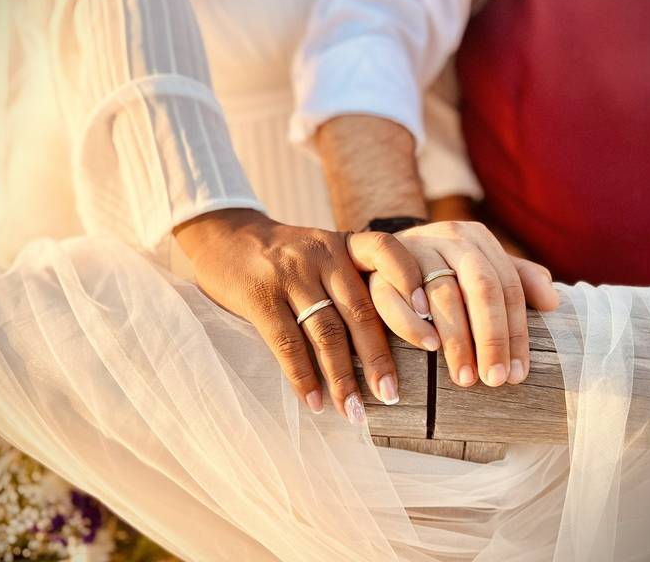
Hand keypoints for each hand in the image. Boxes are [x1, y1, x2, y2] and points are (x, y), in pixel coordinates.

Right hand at [173, 209, 429, 421]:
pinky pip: (287, 341)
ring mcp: (290, 273)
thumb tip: (400, 340)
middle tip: (392, 396)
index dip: (411, 282)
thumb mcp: (325, 253)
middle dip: (379, 358)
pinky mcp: (260, 295)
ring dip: (342, 378)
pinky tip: (315, 402)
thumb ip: (355, 282)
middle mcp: (323, 254)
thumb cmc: (286, 256)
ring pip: (326, 332)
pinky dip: (303, 377)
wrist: (224, 235)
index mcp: (345, 243)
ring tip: (354, 413)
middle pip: (359, 309)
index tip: (426, 323)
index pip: (387, 251)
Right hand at [367, 221, 558, 387]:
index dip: (515, 332)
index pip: (506, 286)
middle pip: (481, 286)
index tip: (518, 373)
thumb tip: (553, 301)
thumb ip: (518, 280)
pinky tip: (427, 347)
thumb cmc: (440, 269)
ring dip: (456, 338)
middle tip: (495, 380)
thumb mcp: (480, 269)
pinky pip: (395, 296)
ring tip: (464, 376)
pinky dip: (411, 322)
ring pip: (442, 292)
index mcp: (476, 239)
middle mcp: (448, 237)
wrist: (382, 250)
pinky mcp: (378, 266)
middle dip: (491, 337)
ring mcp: (413, 248)